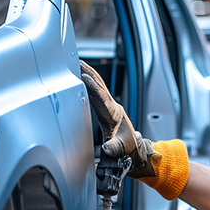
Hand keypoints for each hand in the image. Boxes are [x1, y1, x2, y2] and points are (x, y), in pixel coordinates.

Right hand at [80, 60, 189, 198]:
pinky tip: (80, 74)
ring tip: (75, 62)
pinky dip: (88, 80)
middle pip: (99, 85)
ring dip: (88, 72)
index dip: (93, 87)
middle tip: (75, 60)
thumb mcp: (121, 149)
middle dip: (88, 72)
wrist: (134, 149)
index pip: (102, 97)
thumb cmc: (128, 149)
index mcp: (114, 114)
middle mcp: (112, 106)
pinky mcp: (105, 106)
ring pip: (98, 84)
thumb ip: (114, 148)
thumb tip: (107, 149)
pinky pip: (96, 89)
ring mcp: (109, 105)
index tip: (84, 77)